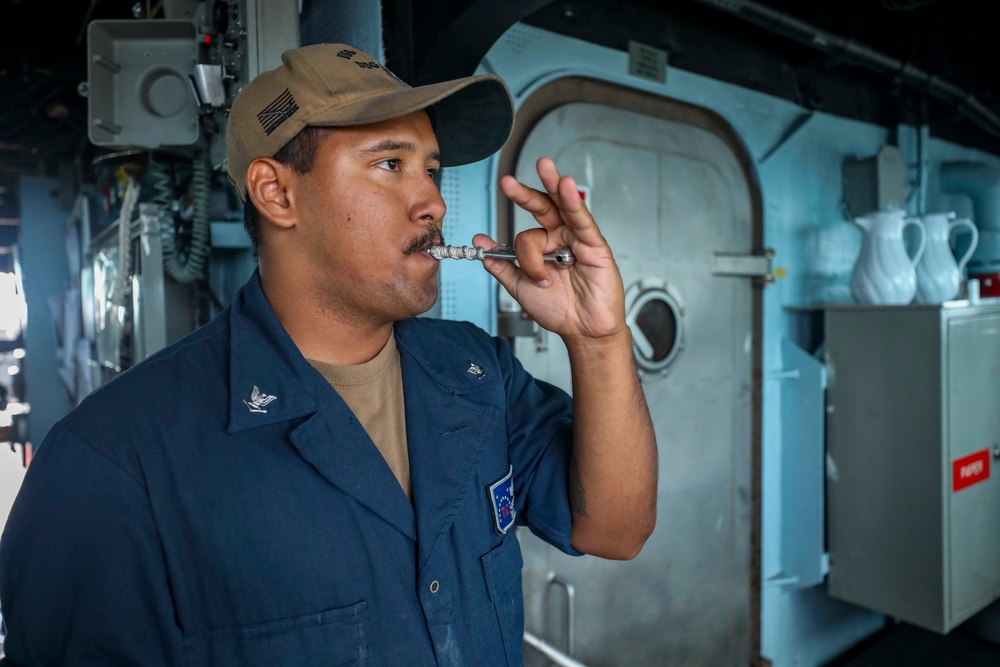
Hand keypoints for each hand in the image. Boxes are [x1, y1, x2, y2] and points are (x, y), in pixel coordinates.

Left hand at [475, 157, 626, 342]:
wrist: (582, 331)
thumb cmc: (559, 310)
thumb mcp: (520, 287)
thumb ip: (500, 264)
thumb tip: (480, 241)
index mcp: (543, 247)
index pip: (526, 233)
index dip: (520, 244)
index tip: (514, 248)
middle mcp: (560, 238)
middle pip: (542, 208)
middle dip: (525, 194)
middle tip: (507, 182)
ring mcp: (578, 240)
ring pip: (562, 209)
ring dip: (553, 185)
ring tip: (543, 166)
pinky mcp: (595, 245)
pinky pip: (582, 220)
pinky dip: (574, 203)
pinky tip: (566, 186)